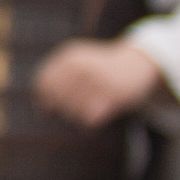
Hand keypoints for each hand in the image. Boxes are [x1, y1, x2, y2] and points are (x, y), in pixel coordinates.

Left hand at [32, 38, 166, 126]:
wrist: (138, 62)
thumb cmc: (101, 68)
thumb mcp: (78, 62)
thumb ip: (57, 78)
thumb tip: (41, 107)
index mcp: (68, 57)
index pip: (43, 85)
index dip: (44, 100)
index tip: (51, 109)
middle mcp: (80, 66)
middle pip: (57, 100)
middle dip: (62, 110)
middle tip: (74, 112)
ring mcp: (96, 79)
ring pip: (72, 111)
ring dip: (77, 117)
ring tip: (87, 113)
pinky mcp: (113, 94)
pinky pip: (90, 118)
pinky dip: (90, 123)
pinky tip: (95, 119)